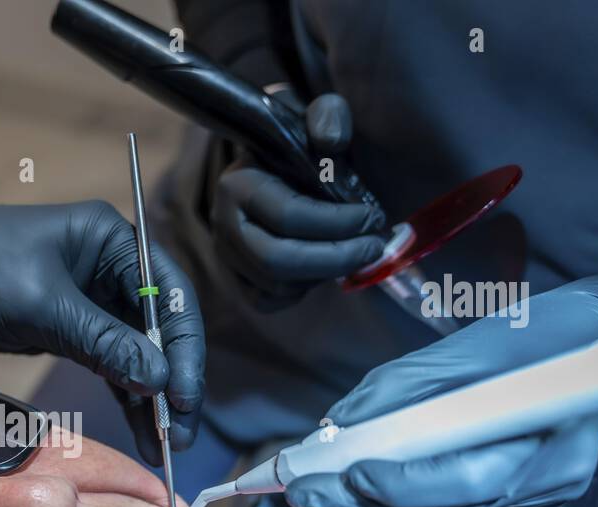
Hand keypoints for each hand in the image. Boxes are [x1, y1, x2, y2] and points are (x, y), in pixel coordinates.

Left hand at [0, 194, 205, 462]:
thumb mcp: (43, 306)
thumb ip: (103, 342)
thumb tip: (159, 380)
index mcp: (114, 242)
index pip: (170, 297)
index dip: (183, 349)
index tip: (185, 397)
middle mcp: (112, 268)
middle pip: (160, 330)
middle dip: (173, 383)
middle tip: (181, 434)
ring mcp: (94, 300)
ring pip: (137, 354)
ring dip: (152, 398)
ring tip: (166, 446)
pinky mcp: (73, 328)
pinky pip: (111, 364)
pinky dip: (125, 396)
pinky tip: (142, 431)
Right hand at [210, 93, 385, 309]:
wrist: (271, 161)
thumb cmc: (300, 140)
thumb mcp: (316, 114)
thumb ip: (328, 115)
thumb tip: (330, 139)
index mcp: (238, 184)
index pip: (288, 216)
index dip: (336, 223)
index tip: (372, 217)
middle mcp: (224, 224)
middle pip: (277, 261)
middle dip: (334, 259)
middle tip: (373, 247)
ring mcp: (227, 255)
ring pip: (277, 285)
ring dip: (323, 274)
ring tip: (353, 251)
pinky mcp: (236, 279)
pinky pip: (269, 301)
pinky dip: (302, 291)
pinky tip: (323, 266)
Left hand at [285, 264, 597, 506]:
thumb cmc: (556, 333)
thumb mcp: (483, 343)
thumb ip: (411, 385)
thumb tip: (345, 418)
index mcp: (543, 446)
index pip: (454, 479)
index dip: (392, 481)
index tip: (340, 472)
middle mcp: (538, 483)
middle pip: (434, 501)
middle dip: (361, 497)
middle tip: (300, 492)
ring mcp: (530, 492)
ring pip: (435, 502)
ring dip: (372, 497)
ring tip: (314, 490)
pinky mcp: (516, 486)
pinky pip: (447, 491)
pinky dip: (401, 485)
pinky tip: (356, 481)